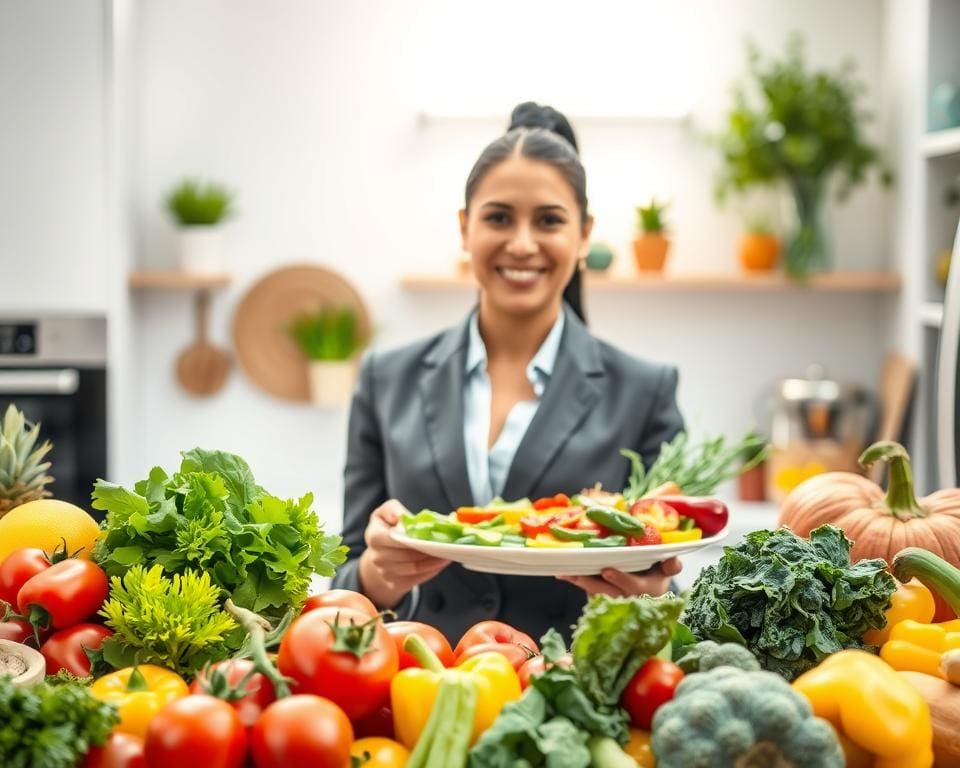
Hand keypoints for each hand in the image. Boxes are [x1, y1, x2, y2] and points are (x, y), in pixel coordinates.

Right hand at [358, 499, 450, 609]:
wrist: (380, 554)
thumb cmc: (386, 528)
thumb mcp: (385, 512)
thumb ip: (392, 509)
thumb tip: (401, 517)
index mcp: (374, 536)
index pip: (395, 538)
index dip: (414, 538)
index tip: (431, 533)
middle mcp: (377, 557)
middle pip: (408, 555)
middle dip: (428, 549)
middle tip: (447, 543)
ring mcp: (386, 573)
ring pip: (416, 568)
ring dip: (434, 561)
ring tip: (448, 551)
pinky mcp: (395, 584)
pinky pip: (419, 578)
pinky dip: (432, 570)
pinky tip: (441, 561)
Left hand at [556, 557, 681, 597]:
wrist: (648, 597)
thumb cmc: (655, 577)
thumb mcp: (666, 571)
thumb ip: (671, 566)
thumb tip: (673, 558)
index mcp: (645, 591)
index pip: (633, 587)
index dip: (620, 579)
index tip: (607, 570)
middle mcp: (626, 599)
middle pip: (606, 592)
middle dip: (590, 582)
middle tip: (575, 573)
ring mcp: (611, 601)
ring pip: (593, 593)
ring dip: (578, 582)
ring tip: (564, 571)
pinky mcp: (599, 600)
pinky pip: (586, 591)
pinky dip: (575, 581)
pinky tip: (563, 573)